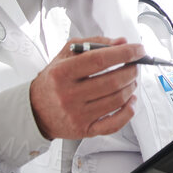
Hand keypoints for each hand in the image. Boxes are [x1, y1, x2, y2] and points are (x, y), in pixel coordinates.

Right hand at [28, 37, 143, 140]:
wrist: (35, 110)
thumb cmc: (53, 80)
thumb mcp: (66, 55)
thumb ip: (94, 44)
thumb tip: (121, 42)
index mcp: (62, 73)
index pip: (100, 60)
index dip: (124, 53)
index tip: (138, 50)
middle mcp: (68, 95)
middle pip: (112, 81)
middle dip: (131, 70)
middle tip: (135, 65)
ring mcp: (77, 114)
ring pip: (117, 100)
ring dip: (131, 87)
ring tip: (131, 80)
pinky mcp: (85, 130)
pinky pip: (114, 123)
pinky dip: (128, 111)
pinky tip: (130, 100)